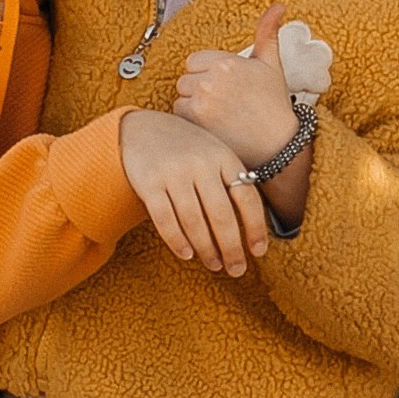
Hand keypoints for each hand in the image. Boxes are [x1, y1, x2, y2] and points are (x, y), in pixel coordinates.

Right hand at [119, 109, 269, 276]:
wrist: (140, 128)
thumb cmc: (185, 149)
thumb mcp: (213, 154)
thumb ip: (230, 181)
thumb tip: (252, 227)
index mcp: (223, 157)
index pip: (247, 198)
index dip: (255, 228)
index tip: (258, 252)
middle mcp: (200, 164)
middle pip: (221, 215)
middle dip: (231, 247)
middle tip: (236, 269)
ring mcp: (173, 172)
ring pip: (194, 221)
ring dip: (206, 249)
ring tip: (214, 265)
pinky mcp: (149, 182)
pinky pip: (165, 219)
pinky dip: (177, 240)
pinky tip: (186, 254)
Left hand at [173, 4, 301, 165]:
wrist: (279, 144)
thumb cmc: (274, 104)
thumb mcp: (272, 64)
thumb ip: (267, 33)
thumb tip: (278, 6)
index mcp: (227, 62)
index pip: (194, 62)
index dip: (207, 74)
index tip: (224, 87)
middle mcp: (212, 79)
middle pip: (185, 79)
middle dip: (199, 89)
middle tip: (222, 103)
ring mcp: (202, 101)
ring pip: (180, 97)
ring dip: (192, 105)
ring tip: (217, 115)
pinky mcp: (196, 122)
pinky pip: (179, 115)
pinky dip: (191, 122)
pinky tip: (212, 126)